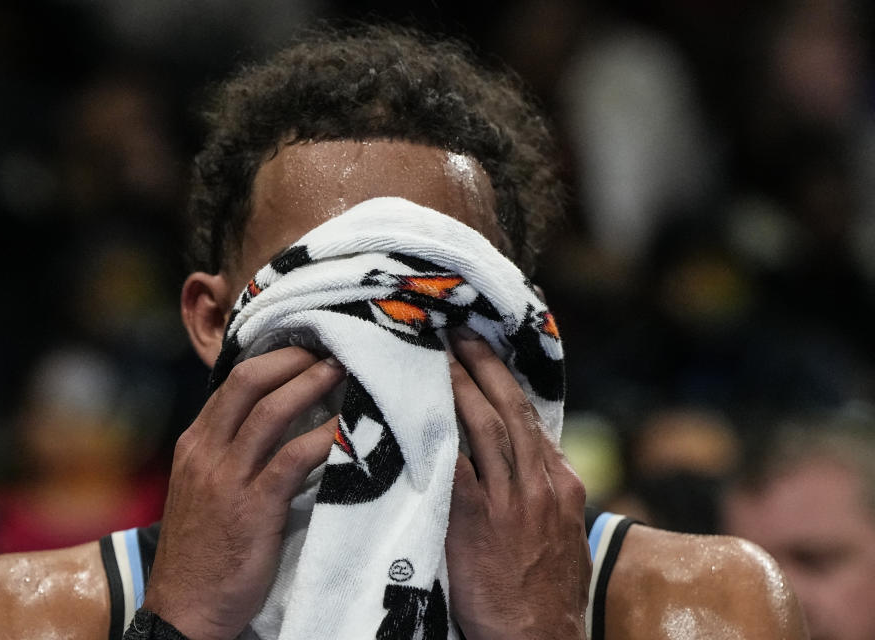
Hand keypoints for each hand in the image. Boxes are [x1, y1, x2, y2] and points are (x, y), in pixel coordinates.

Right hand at [142, 347, 344, 639]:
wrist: (185, 608)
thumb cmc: (204, 549)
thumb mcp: (204, 489)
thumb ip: (230, 452)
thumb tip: (276, 420)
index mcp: (195, 443)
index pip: (233, 381)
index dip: (273, 357)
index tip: (306, 346)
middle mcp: (206, 452)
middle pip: (249, 382)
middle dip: (293, 359)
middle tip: (330, 349)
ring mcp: (227, 479)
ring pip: (272, 412)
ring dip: (313, 385)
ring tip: (343, 372)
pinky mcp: (253, 508)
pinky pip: (293, 458)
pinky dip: (322, 437)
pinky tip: (345, 429)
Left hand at [446, 330, 590, 639]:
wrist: (539, 637)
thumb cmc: (545, 590)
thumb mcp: (561, 533)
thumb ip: (543, 491)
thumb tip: (526, 458)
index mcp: (561, 483)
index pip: (532, 419)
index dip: (507, 383)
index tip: (486, 356)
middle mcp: (539, 483)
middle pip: (510, 410)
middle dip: (484, 367)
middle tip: (459, 334)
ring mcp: (509, 500)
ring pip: (485, 426)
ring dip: (459, 386)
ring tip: (437, 356)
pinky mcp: (476, 521)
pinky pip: (454, 465)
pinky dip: (437, 433)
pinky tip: (417, 410)